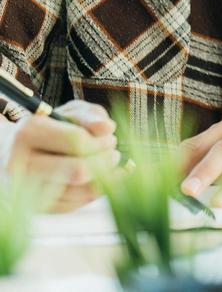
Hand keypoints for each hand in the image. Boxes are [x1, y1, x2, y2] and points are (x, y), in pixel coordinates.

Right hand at [3, 101, 117, 211]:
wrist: (9, 152)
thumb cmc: (46, 129)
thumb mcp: (66, 112)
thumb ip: (90, 115)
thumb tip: (107, 128)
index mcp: (28, 133)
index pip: (77, 141)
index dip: (102, 142)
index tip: (110, 138)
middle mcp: (20, 164)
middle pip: (78, 171)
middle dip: (105, 162)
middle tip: (113, 154)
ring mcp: (23, 190)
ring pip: (78, 192)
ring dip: (104, 179)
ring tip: (106, 166)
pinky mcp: (31, 208)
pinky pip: (72, 205)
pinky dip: (92, 193)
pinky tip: (100, 181)